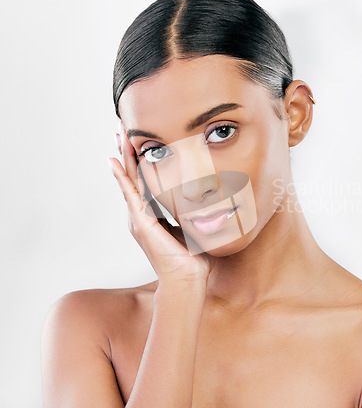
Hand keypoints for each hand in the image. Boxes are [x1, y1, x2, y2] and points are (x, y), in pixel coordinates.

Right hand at [108, 123, 214, 282]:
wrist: (188, 279)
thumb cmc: (191, 258)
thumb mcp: (189, 227)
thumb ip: (188, 213)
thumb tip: (200, 202)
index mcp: (149, 216)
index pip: (141, 181)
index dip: (137, 160)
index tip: (137, 139)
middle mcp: (139, 215)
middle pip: (130, 176)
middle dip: (126, 151)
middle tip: (121, 128)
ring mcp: (138, 219)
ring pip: (128, 180)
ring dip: (122, 156)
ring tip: (118, 135)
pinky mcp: (141, 223)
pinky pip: (130, 194)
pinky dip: (122, 177)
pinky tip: (114, 162)